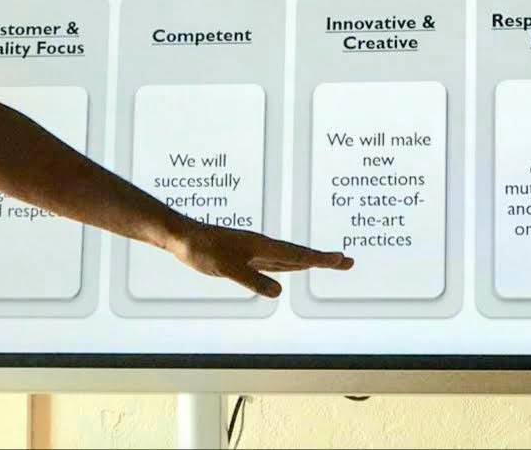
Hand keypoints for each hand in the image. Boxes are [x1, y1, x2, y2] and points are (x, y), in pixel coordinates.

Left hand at [166, 218, 353, 296]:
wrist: (183, 238)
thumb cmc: (203, 250)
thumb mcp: (227, 268)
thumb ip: (252, 280)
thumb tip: (278, 293)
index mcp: (262, 246)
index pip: (298, 256)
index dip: (321, 260)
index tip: (342, 260)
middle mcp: (263, 247)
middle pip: (300, 255)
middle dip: (323, 260)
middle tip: (347, 261)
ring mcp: (255, 251)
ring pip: (289, 258)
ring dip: (309, 261)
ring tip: (327, 263)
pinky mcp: (245, 257)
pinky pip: (275, 262)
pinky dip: (290, 265)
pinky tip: (290, 268)